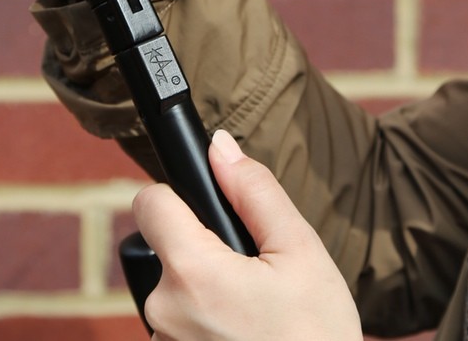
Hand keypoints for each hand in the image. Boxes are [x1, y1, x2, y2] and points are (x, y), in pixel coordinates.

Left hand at [133, 130, 361, 340]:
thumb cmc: (317, 336)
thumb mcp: (300, 253)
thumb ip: (255, 192)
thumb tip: (220, 146)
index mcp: (193, 271)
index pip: (149, 203)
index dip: (175, 197)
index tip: (204, 212)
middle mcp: (162, 310)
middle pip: (163, 248)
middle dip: (200, 250)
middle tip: (250, 276)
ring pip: (172, 287)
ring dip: (202, 289)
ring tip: (249, 312)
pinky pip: (176, 322)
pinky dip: (201, 320)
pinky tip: (238, 334)